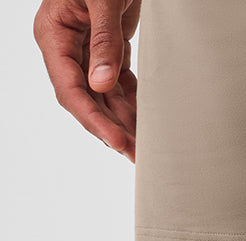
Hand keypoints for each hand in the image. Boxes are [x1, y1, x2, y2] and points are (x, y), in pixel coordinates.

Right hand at [34, 0, 141, 158]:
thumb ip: (104, 40)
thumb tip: (102, 84)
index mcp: (54, 35)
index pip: (70, 89)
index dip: (93, 119)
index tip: (115, 141)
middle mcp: (67, 47)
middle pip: (86, 101)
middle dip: (110, 129)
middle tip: (134, 154)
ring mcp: (87, 50)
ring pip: (103, 97)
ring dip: (123, 122)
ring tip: (143, 147)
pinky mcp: (108, 49)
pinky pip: (118, 84)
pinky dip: (131, 103)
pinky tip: (144, 122)